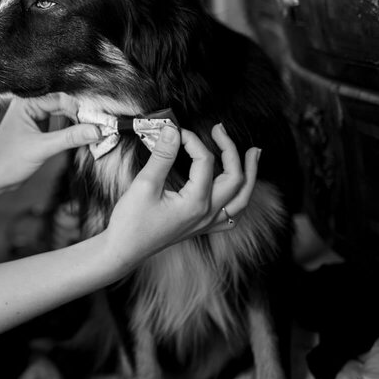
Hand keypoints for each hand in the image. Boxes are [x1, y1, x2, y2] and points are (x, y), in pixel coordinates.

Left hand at [0, 94, 101, 195]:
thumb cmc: (8, 161)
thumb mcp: (42, 148)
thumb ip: (70, 138)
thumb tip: (98, 130)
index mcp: (26, 102)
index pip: (61, 99)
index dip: (80, 110)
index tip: (99, 123)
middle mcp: (30, 105)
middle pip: (64, 105)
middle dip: (81, 117)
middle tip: (101, 128)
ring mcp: (35, 117)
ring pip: (64, 115)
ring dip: (78, 124)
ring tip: (95, 133)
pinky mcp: (39, 129)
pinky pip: (60, 125)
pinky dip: (71, 131)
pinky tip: (82, 138)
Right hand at [102, 123, 259, 268]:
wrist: (124, 249)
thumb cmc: (131, 221)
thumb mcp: (144, 184)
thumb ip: (162, 156)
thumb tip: (172, 131)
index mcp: (196, 202)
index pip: (205, 161)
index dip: (192, 140)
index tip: (175, 130)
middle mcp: (208, 214)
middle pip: (235, 178)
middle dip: (231, 150)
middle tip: (220, 130)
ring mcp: (207, 223)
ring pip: (242, 198)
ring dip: (250, 175)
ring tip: (253, 154)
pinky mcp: (202, 227)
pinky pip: (232, 215)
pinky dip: (240, 199)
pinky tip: (239, 189)